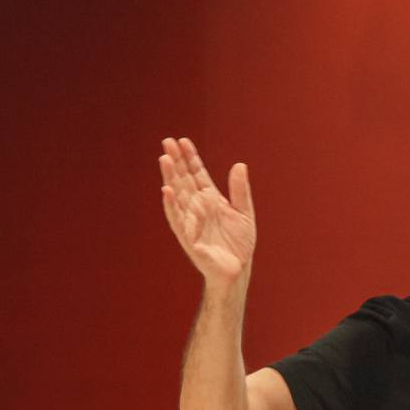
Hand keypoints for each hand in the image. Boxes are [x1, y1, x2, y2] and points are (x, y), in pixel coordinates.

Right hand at [160, 137, 255, 286]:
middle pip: (184, 180)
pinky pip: (178, 220)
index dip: (190, 158)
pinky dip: (171, 206)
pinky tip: (166, 190)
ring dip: (170, 178)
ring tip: (165, 159)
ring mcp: (191, 222)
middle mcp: (197, 207)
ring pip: (177, 196)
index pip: (197, 174)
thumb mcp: (244, 212)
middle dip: (176, 161)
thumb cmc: (239, 243)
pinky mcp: (189, 239)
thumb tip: (240, 165)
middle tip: (167, 141)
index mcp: (209, 199)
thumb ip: (240, 190)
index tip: (183, 140)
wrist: (238, 269)